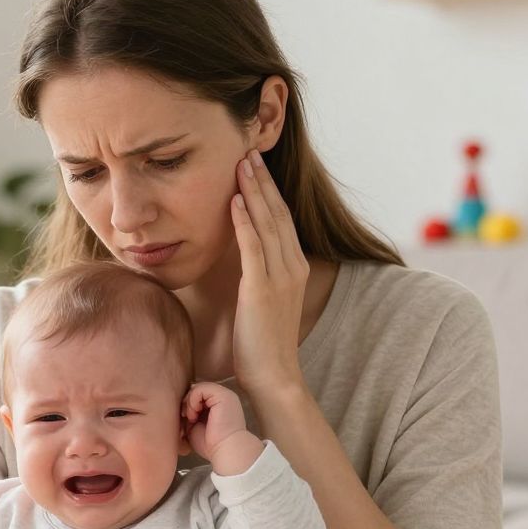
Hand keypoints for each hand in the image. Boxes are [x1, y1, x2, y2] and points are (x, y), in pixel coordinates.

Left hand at [183, 382, 261, 473]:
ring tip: (191, 418)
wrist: (226, 451)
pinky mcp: (223, 395)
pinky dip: (192, 401)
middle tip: (186, 418)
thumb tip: (180, 404)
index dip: (188, 404)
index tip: (185, 419)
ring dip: (189, 402)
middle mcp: (223, 396)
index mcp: (219, 404)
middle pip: (197, 389)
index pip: (198, 395)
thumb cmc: (211, 444)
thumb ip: (190, 413)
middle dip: (187, 402)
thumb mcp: (195, 425)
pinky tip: (194, 415)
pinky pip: (200, 388)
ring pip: (198, 387)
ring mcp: (224, 394)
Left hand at [231, 149, 308, 394]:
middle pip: (277, 214)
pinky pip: (253, 247)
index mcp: (295, 268)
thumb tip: (245, 262)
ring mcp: (279, 277)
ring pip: (267, 223)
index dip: (269, 192)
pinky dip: (243, 222)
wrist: (274, 376)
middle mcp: (292, 267)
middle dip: (262, 182)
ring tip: (241, 165)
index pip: (282, 221)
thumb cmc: (264, 345)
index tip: (255, 168)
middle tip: (248, 152)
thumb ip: (259, 277)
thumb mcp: (265, 302)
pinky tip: (232, 201)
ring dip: (252, 192)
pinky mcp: (261, 289)